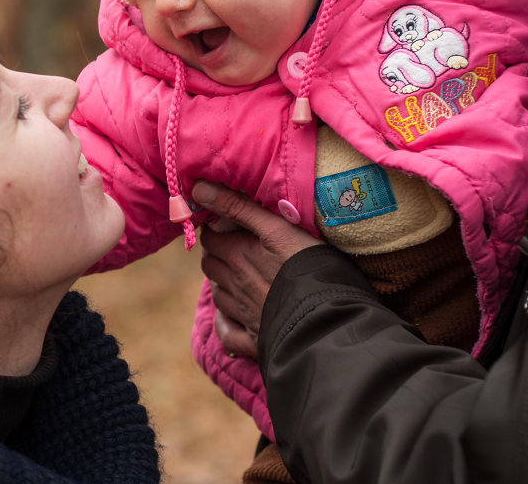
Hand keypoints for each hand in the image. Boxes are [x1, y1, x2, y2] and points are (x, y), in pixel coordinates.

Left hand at [195, 180, 322, 358]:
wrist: (329, 317)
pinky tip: (230, 317)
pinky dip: (225, 323)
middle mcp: (234, 285)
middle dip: (216, 256)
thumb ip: (238, 206)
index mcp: (237, 256)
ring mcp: (244, 314)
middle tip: (232, 251)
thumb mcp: (277, 227)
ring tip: (236, 278)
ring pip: (218, 295)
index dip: (216, 232)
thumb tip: (198, 188)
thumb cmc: (308, 265)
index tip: (227, 228)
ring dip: (221, 284)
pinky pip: (228, 333)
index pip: (210, 239)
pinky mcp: (256, 340)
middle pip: (210, 266)